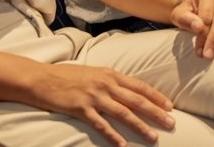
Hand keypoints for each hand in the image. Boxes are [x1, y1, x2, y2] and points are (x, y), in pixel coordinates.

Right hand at [28, 64, 174, 146]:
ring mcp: (94, 97)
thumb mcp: (93, 72)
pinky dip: (112, 135)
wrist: (42, 79)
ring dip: (140, 126)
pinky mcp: (81, 108)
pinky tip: (122, 145)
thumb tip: (127, 90)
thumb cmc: (67, 76)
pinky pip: (100, 124)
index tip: (170, 106)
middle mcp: (105, 84)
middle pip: (136, 100)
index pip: (139, 86)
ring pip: (123, 113)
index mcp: (110, 74)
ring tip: (153, 137)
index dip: (156, 97)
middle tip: (171, 123)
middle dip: (156, 113)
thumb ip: (110, 80)